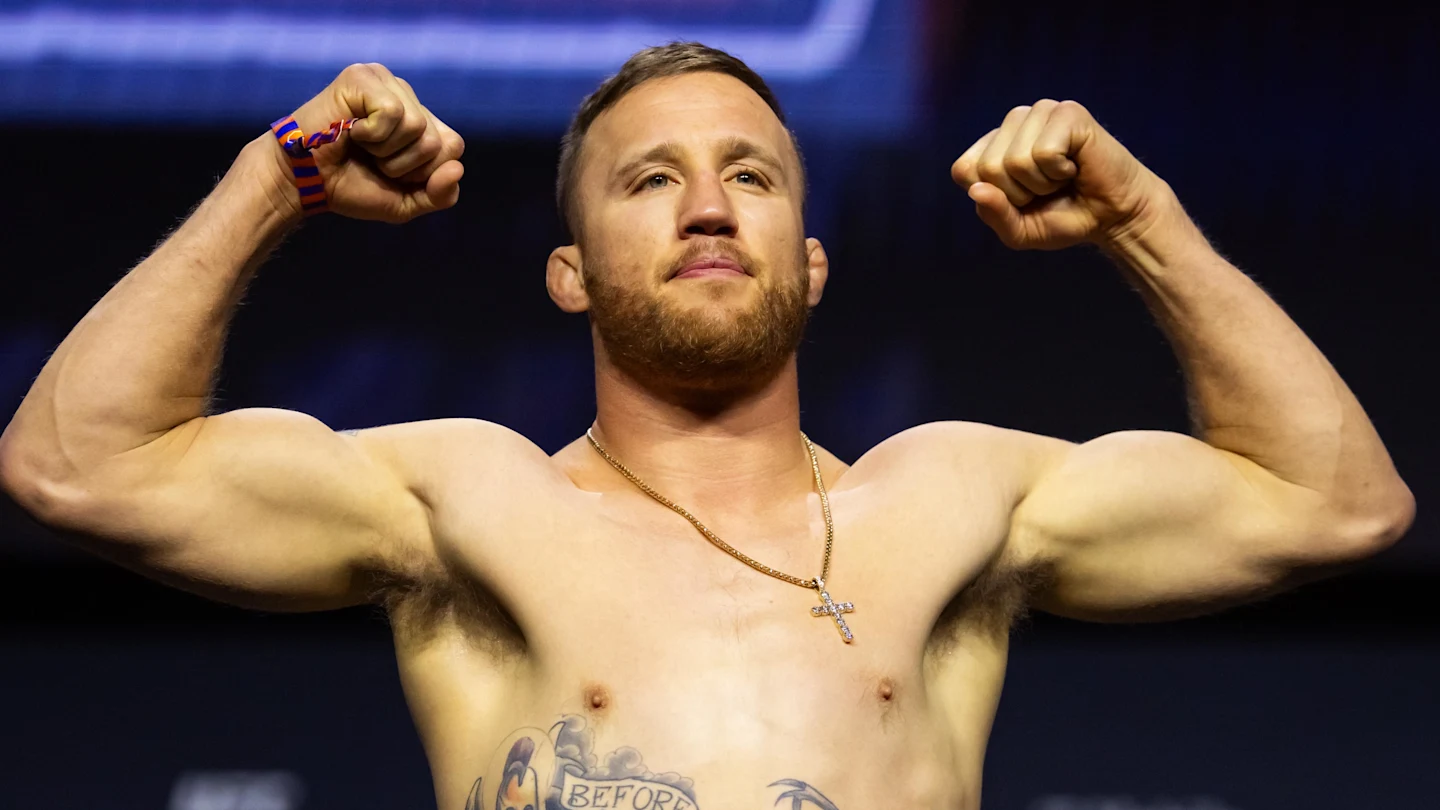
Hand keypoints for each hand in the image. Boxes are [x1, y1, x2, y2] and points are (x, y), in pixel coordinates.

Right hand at [267, 63, 465, 223]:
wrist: (303, 182)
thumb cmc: (349, 187)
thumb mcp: (404, 202)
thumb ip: (439, 195)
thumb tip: (457, 168)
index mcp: (421, 120)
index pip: (454, 147)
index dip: (425, 172)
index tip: (390, 172)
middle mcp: (407, 96)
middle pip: (439, 140)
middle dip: (404, 165)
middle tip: (371, 159)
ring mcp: (386, 81)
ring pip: (418, 126)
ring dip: (385, 150)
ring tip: (360, 144)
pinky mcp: (363, 76)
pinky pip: (393, 113)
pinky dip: (372, 134)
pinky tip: (350, 129)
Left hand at [950, 100, 1171, 250]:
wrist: (1114, 216)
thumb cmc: (1065, 217)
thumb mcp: (1020, 231)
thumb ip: (995, 215)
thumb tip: (976, 191)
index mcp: (994, 143)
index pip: (964, 170)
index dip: (995, 197)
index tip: (1024, 198)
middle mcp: (1014, 121)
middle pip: (988, 168)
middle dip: (1020, 193)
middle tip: (1048, 189)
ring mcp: (1040, 112)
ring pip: (1014, 160)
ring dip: (1041, 183)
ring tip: (1061, 177)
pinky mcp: (1067, 112)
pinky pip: (1044, 153)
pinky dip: (1060, 171)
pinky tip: (1074, 166)